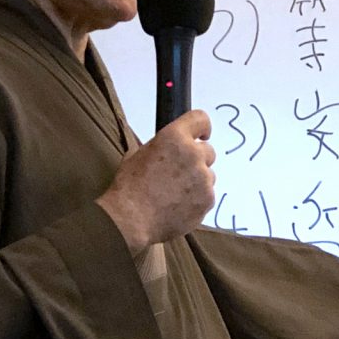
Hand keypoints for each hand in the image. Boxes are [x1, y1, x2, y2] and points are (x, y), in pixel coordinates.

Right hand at [96, 110, 215, 255]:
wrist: (131, 219)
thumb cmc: (129, 187)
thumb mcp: (138, 155)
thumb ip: (161, 147)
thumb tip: (169, 149)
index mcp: (174, 137)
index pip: (200, 119)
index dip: (202, 127)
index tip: (202, 135)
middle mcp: (193, 154)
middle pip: (208, 151)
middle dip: (197, 160)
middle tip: (179, 173)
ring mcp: (203, 178)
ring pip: (208, 175)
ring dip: (197, 181)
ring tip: (174, 194)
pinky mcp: (207, 200)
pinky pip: (207, 196)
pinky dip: (197, 200)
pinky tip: (177, 206)